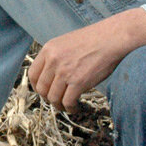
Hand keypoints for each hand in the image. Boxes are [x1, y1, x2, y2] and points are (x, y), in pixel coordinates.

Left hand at [28, 8, 145, 110]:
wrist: (112, 38)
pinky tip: (75, 107)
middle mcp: (53, 61)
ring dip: (59, 105)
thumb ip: (55, 57)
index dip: (37, 87)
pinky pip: (68, 102)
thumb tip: (51, 76)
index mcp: (49, 49)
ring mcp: (65, 72)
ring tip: (66, 106)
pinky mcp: (78, 82)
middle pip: (42, 89)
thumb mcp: (66, 42)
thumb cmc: (94, 40)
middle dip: (48, 98)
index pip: (33, 74)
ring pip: (53, 98)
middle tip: (56, 101)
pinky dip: (70, 108)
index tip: (44, 91)